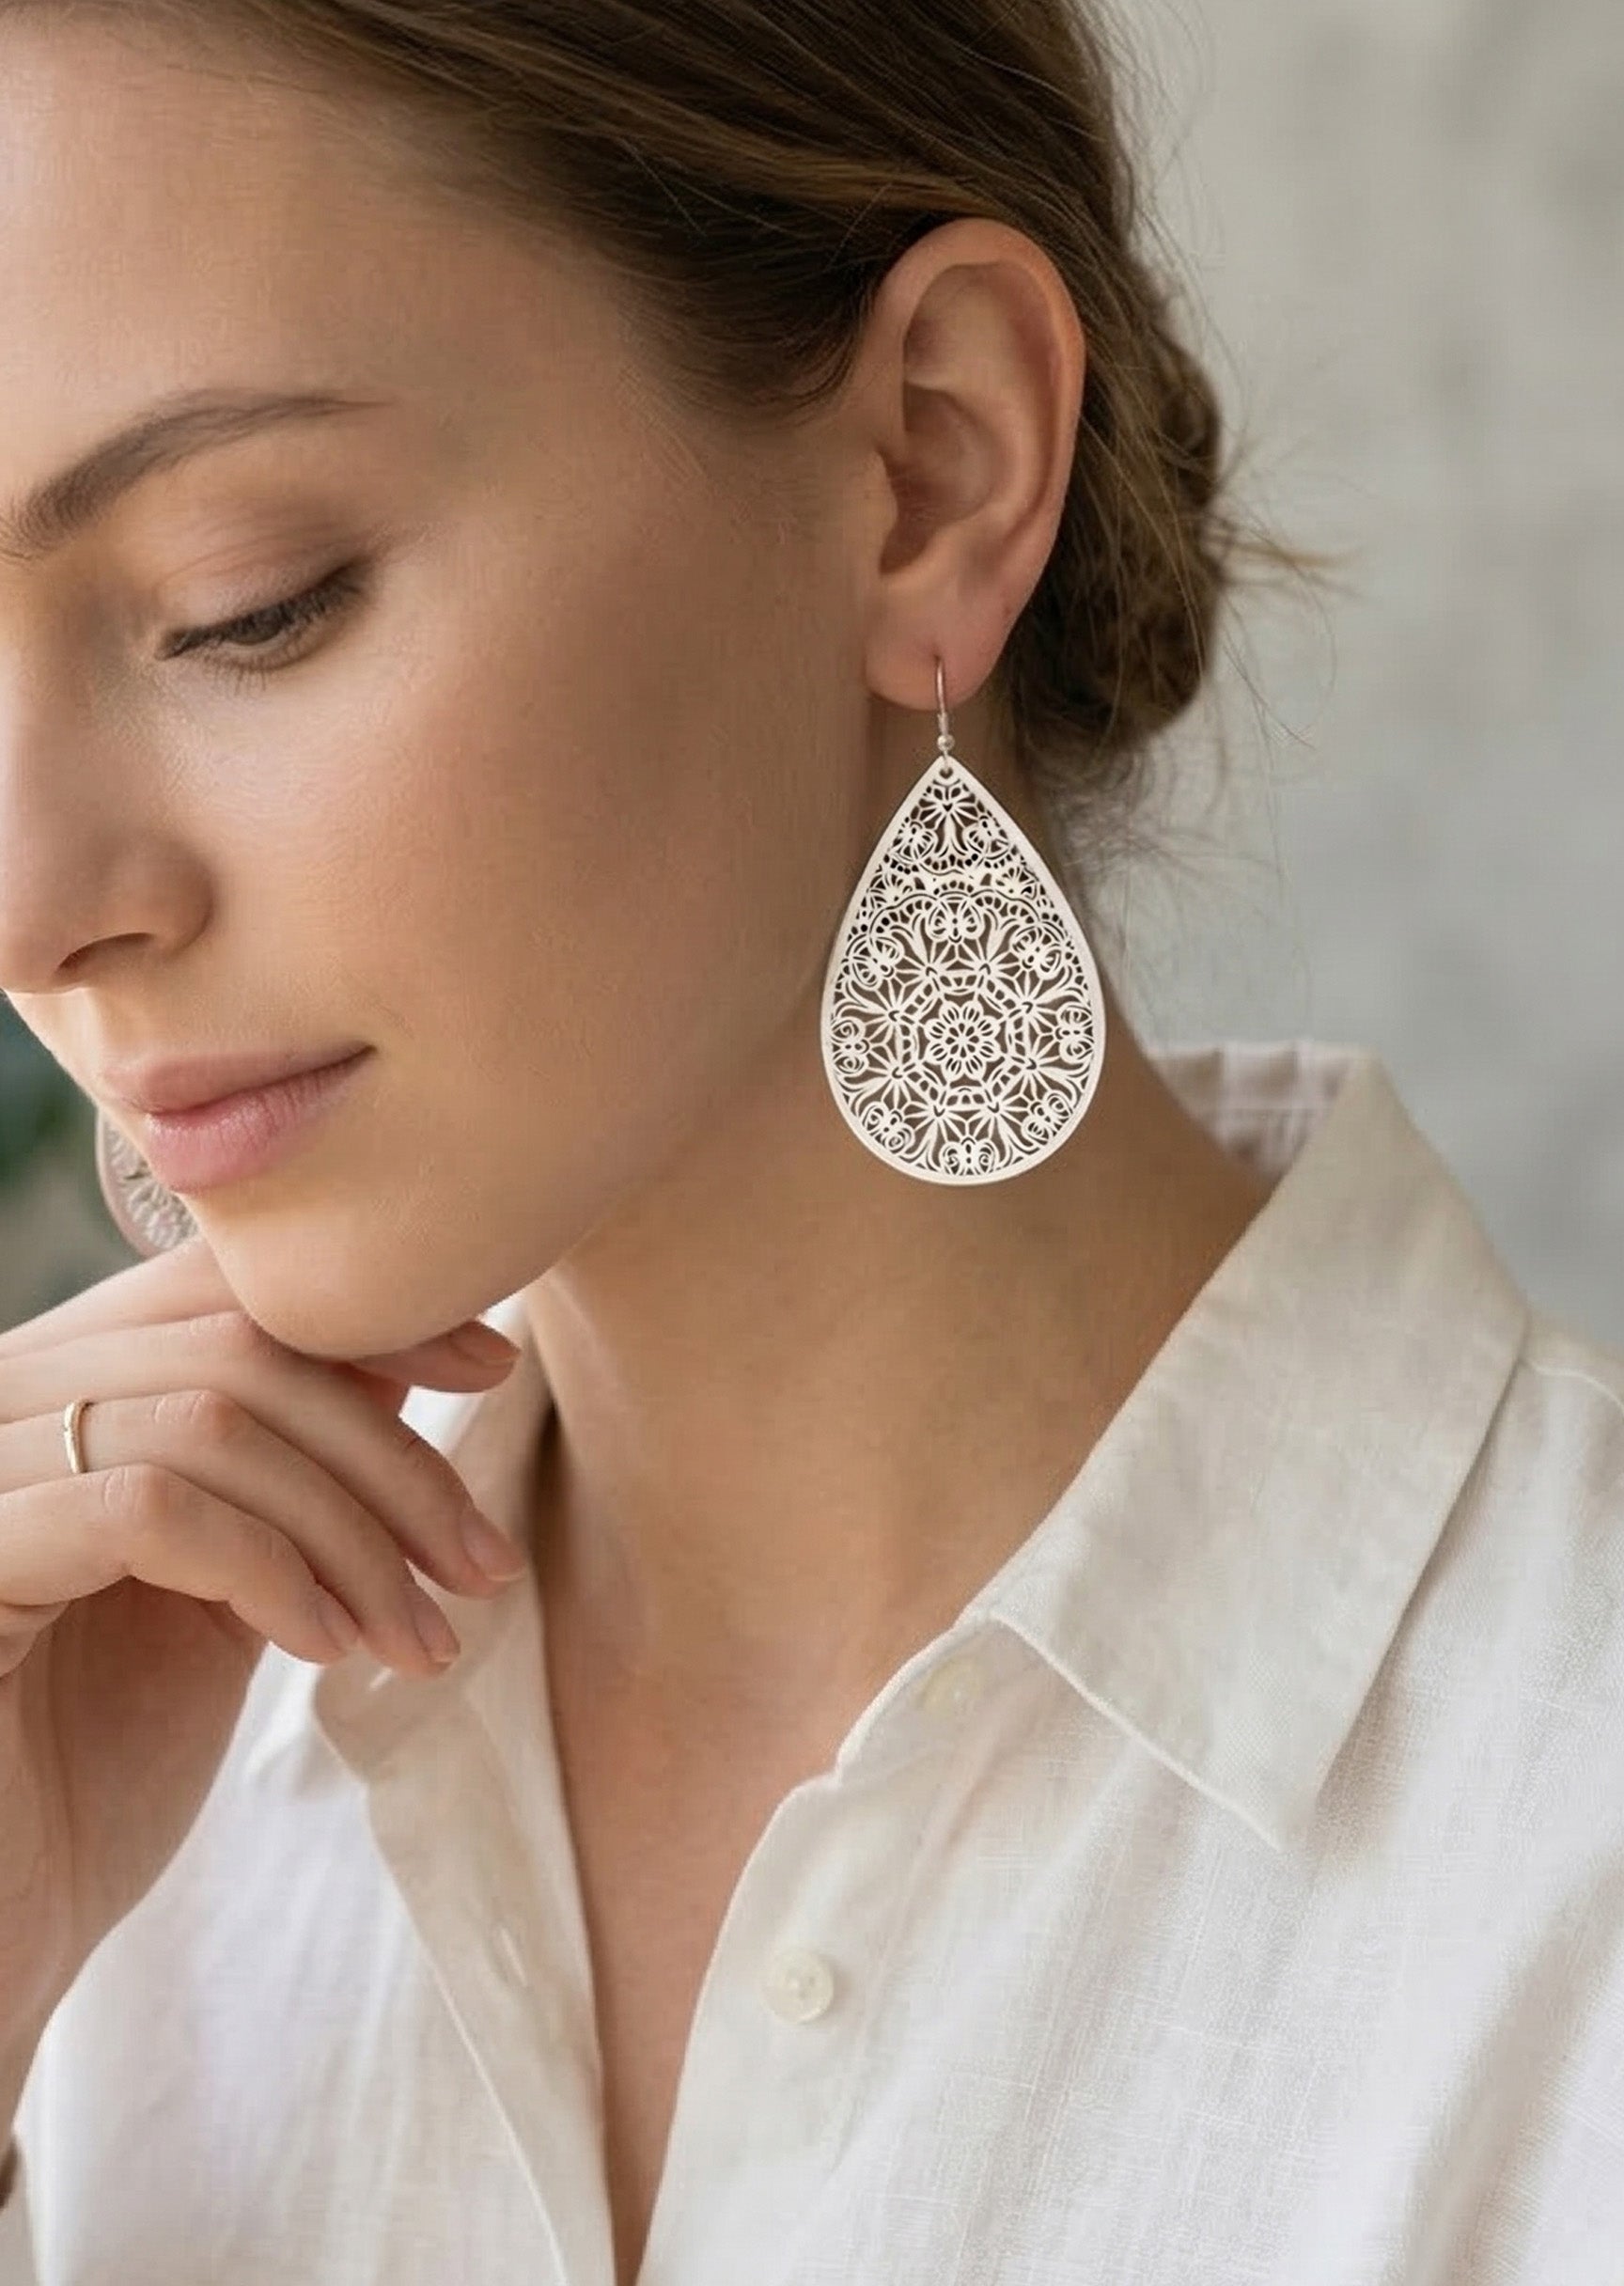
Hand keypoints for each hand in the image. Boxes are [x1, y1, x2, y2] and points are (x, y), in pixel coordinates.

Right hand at [0, 1232, 527, 2059]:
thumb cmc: (94, 1769)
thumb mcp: (221, 1586)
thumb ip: (281, 1467)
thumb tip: (404, 1356)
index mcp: (53, 1384)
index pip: (225, 1284)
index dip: (374, 1318)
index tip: (493, 1372)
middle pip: (238, 1346)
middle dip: (392, 1456)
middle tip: (483, 1564)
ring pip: (210, 1419)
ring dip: (353, 1532)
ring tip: (416, 1639)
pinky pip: (146, 1508)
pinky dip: (268, 1568)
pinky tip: (321, 1649)